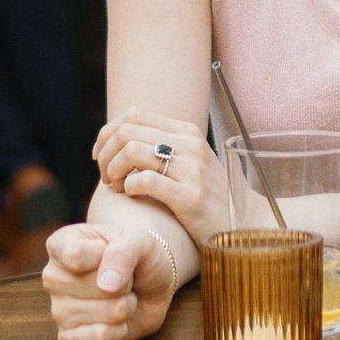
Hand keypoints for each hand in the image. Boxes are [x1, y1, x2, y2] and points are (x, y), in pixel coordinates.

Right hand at [41, 217, 179, 339]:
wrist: (152, 282)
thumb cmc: (140, 256)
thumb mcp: (139, 241)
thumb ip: (123, 254)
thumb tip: (107, 285)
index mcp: (61, 245)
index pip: (75, 256)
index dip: (105, 257)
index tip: (113, 252)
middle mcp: (54, 278)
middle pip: (87, 286)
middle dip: (120, 284)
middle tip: (125, 278)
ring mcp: (59, 309)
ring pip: (93, 315)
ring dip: (122, 308)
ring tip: (125, 298)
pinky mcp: (69, 337)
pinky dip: (112, 334)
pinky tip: (120, 324)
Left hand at [91, 113, 223, 242]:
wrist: (239, 226)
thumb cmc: (206, 196)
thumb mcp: (189, 160)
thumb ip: (162, 139)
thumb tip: (129, 114)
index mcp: (187, 132)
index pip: (133, 116)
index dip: (107, 134)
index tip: (99, 156)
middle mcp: (190, 144)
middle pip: (127, 131)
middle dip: (106, 154)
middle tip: (107, 177)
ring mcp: (192, 170)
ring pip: (132, 151)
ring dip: (114, 171)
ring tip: (118, 187)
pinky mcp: (191, 196)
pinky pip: (145, 180)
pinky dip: (129, 188)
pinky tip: (132, 197)